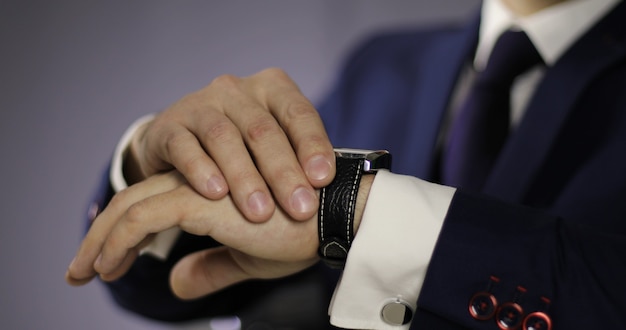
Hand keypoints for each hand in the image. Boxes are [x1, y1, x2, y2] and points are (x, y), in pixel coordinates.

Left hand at [65, 171, 319, 298]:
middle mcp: (198, 180)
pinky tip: (108, 267)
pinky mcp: (199, 198)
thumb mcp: (246, 260)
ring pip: (129, 206)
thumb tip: (175, 285)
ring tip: (82, 274)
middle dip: (99, 236)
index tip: (105, 265)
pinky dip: (118, 241)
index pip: (150, 204)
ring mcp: (197, 186)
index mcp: (208, 189)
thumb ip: (210, 268)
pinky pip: (142, 217)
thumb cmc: (299, 236)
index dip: (120, 234)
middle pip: (132, 200)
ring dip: (100, 241)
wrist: (330, 219)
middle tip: (78, 271)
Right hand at [125, 68, 334, 221]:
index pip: (299, 114)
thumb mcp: (274, 152)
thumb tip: (337, 195)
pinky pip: (185, 146)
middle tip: (299, 209)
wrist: (182, 147)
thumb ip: (300, 166)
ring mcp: (201, 104)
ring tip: (259, 213)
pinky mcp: (168, 125)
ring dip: (244, 177)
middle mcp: (237, 90)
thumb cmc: (243, 153)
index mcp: (272, 89)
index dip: (313, 145)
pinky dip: (200, 169)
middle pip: (263, 130)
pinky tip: (215, 194)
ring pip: (224, 137)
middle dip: (283, 172)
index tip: (323, 179)